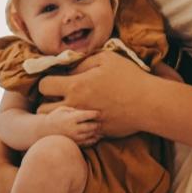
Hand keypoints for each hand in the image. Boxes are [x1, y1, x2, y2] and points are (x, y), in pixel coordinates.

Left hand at [38, 51, 153, 137]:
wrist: (149, 104)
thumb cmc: (129, 77)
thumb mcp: (106, 59)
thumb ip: (83, 62)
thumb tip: (69, 69)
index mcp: (76, 86)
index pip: (43, 86)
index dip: (47, 82)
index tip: (56, 81)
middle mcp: (76, 106)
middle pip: (42, 110)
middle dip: (47, 102)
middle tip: (59, 97)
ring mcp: (84, 123)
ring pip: (56, 125)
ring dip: (58, 117)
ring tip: (69, 109)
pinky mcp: (94, 133)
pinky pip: (74, 134)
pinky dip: (75, 127)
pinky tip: (84, 119)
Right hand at [45, 106, 101, 146]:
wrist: (44, 131)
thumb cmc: (55, 117)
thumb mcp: (62, 109)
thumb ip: (74, 109)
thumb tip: (86, 111)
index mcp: (70, 118)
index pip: (86, 115)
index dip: (94, 114)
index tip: (99, 112)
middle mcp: (73, 129)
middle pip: (90, 126)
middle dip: (97, 124)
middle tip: (101, 121)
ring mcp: (74, 137)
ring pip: (90, 135)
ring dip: (97, 132)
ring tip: (100, 128)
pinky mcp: (74, 144)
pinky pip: (87, 142)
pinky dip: (93, 139)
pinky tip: (96, 136)